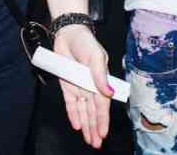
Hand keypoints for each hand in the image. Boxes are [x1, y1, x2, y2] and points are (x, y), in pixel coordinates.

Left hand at [54, 25, 112, 148]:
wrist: (69, 33)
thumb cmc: (86, 43)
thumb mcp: (96, 56)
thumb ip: (101, 75)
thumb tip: (109, 93)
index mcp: (100, 81)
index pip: (102, 106)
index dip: (102, 120)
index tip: (103, 134)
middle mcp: (90, 87)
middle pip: (93, 112)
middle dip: (95, 128)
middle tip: (96, 144)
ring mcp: (78, 87)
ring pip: (83, 111)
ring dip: (86, 125)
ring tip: (89, 139)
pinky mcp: (67, 85)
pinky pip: (70, 103)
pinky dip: (73, 113)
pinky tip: (76, 125)